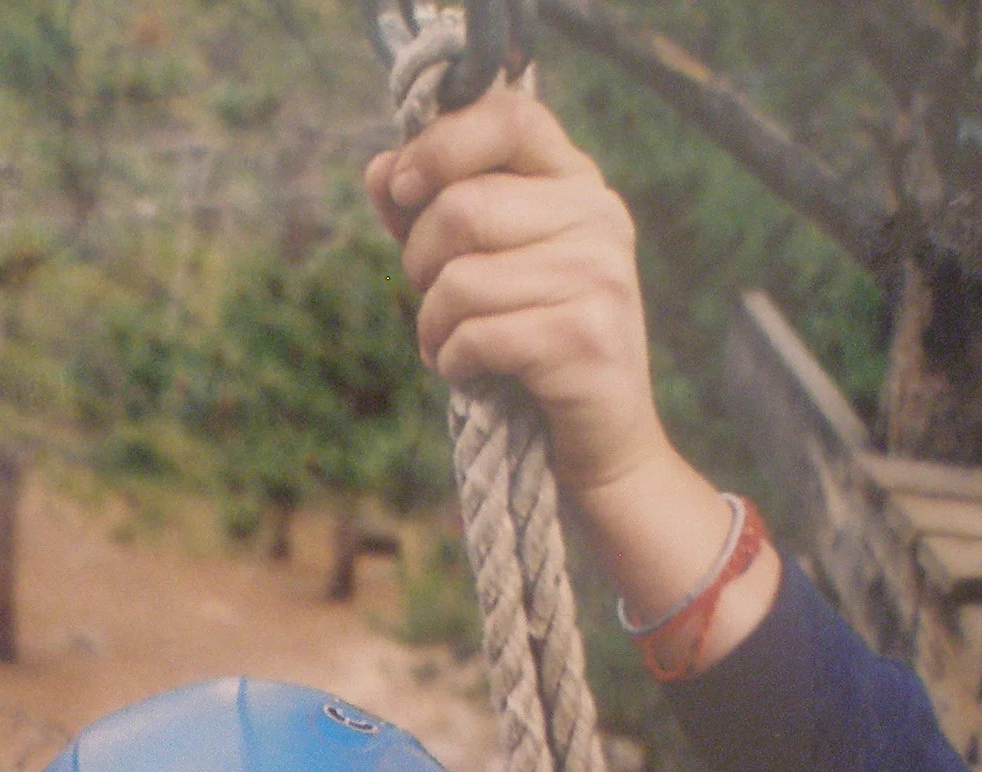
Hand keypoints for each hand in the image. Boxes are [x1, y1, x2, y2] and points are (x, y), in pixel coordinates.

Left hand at [365, 88, 661, 504]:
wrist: (597, 445)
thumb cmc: (526, 347)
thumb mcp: (477, 268)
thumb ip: (428, 215)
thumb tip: (380, 168)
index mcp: (575, 182)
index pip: (511, 116)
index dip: (442, 144)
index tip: (404, 188)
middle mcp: (598, 216)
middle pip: (462, 209)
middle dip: (420, 267)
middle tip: (437, 305)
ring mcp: (600, 274)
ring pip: (460, 281)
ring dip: (433, 328)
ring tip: (456, 348)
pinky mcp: (587, 336)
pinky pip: (476, 336)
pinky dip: (454, 363)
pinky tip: (475, 374)